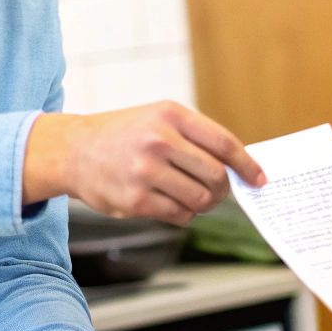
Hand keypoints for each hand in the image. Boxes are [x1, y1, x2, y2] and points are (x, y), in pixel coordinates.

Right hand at [23, 102, 266, 224]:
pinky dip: (184, 213)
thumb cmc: (123, 134)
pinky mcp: (136, 200)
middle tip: (219, 192)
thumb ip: (195, 137)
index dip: (247, 164)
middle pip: (215, 175)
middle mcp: (158, 141)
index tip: (258, 178)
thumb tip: (237, 168)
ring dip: (204, 203)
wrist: (73, 151)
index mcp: (170, 115)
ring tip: (195, 198)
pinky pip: (179, 214)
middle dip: (224, 189)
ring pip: (200, 199)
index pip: (223, 143)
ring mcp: (146, 172)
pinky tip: (172, 203)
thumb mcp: (157, 118)